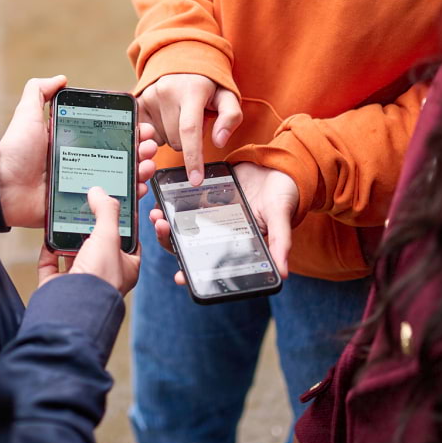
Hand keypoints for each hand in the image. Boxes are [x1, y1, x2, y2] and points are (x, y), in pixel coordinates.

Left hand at [0, 76, 158, 228]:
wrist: (3, 189)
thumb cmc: (15, 152)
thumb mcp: (27, 115)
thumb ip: (39, 92)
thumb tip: (61, 78)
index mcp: (75, 141)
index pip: (111, 132)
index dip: (130, 128)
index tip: (143, 126)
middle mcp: (83, 161)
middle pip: (122, 153)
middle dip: (142, 148)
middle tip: (149, 146)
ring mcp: (86, 184)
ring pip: (122, 176)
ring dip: (141, 169)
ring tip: (147, 165)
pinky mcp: (83, 205)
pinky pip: (111, 201)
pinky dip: (129, 195)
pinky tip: (138, 188)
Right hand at [38, 187, 141, 295]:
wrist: (71, 310)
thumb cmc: (99, 281)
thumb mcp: (108, 237)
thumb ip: (105, 211)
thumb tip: (99, 192)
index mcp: (125, 267)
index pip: (128, 239)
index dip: (122, 220)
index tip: (112, 203)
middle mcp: (103, 275)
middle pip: (98, 244)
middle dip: (90, 225)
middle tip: (85, 204)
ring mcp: (79, 281)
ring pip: (73, 252)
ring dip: (68, 235)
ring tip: (66, 213)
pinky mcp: (57, 286)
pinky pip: (51, 263)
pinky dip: (49, 249)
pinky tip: (48, 234)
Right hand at [138, 73, 241, 185]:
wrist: (182, 58)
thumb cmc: (208, 83)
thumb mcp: (227, 96)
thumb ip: (230, 117)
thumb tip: (219, 141)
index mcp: (191, 91)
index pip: (190, 130)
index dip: (193, 158)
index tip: (196, 180)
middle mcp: (167, 92)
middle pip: (176, 140)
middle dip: (187, 141)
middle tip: (192, 123)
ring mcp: (150, 96)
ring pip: (161, 140)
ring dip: (171, 136)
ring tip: (178, 117)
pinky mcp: (139, 101)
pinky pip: (147, 134)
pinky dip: (158, 133)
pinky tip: (164, 119)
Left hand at [150, 161, 298, 280]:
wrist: (276, 165)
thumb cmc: (282, 196)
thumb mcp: (280, 217)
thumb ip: (280, 242)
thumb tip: (283, 273)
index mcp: (234, 245)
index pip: (210, 264)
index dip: (193, 273)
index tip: (179, 277)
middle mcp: (218, 234)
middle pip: (188, 246)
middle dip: (170, 242)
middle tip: (162, 228)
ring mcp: (209, 216)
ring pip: (182, 226)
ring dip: (166, 224)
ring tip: (158, 215)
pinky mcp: (204, 196)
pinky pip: (183, 203)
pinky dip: (171, 203)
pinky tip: (162, 197)